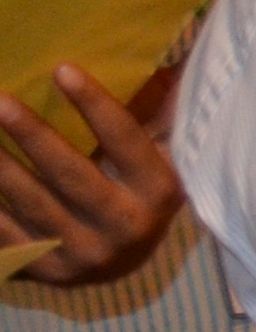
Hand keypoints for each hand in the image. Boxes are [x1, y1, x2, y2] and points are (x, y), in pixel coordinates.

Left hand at [0, 64, 188, 285]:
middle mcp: (127, 229)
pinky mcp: (46, 269)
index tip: (62, 69)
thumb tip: (163, 61)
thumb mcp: (153, 154)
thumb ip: (155, 113)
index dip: (96, 106)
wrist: (120, 261)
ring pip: (32, 204)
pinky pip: (6, 233)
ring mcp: (84, 254)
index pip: (128, 143)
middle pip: (73, 176)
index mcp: (159, 193)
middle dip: (33, 136)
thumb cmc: (134, 188)